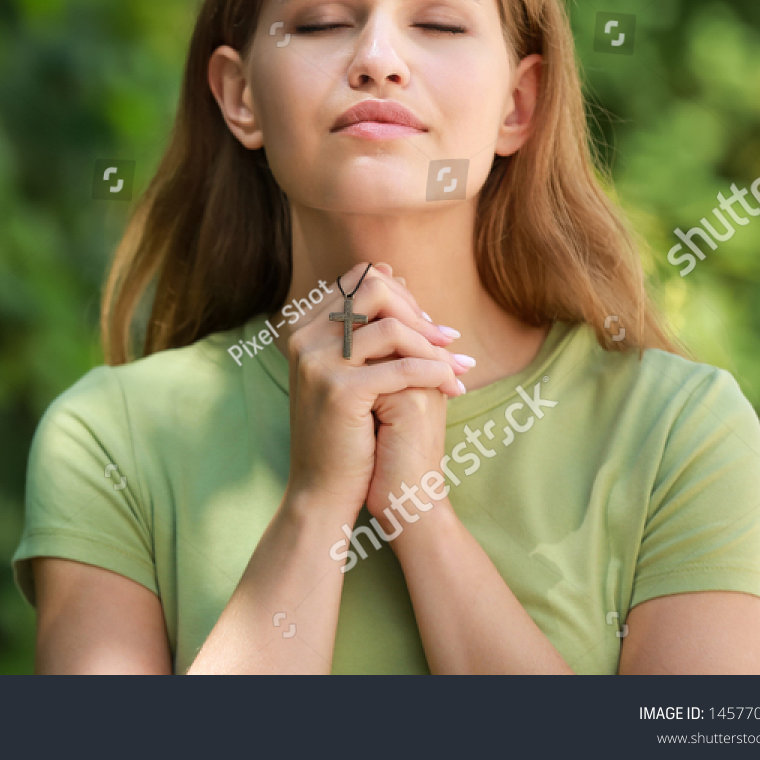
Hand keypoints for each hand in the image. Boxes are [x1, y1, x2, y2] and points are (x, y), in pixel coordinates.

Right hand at [282, 263, 468, 518]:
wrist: (323, 490)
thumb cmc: (343, 430)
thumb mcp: (348, 367)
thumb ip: (364, 325)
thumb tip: (391, 269)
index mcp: (303, 328)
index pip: (359, 279)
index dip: (400, 294)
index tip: (427, 324)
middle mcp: (303, 338)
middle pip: (373, 288)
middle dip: (418, 311)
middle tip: (447, 339)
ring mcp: (317, 362)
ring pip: (391, 326)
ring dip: (433, 344)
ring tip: (456, 367)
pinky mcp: (339, 391)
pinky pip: (403, 367)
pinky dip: (436, 373)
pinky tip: (452, 387)